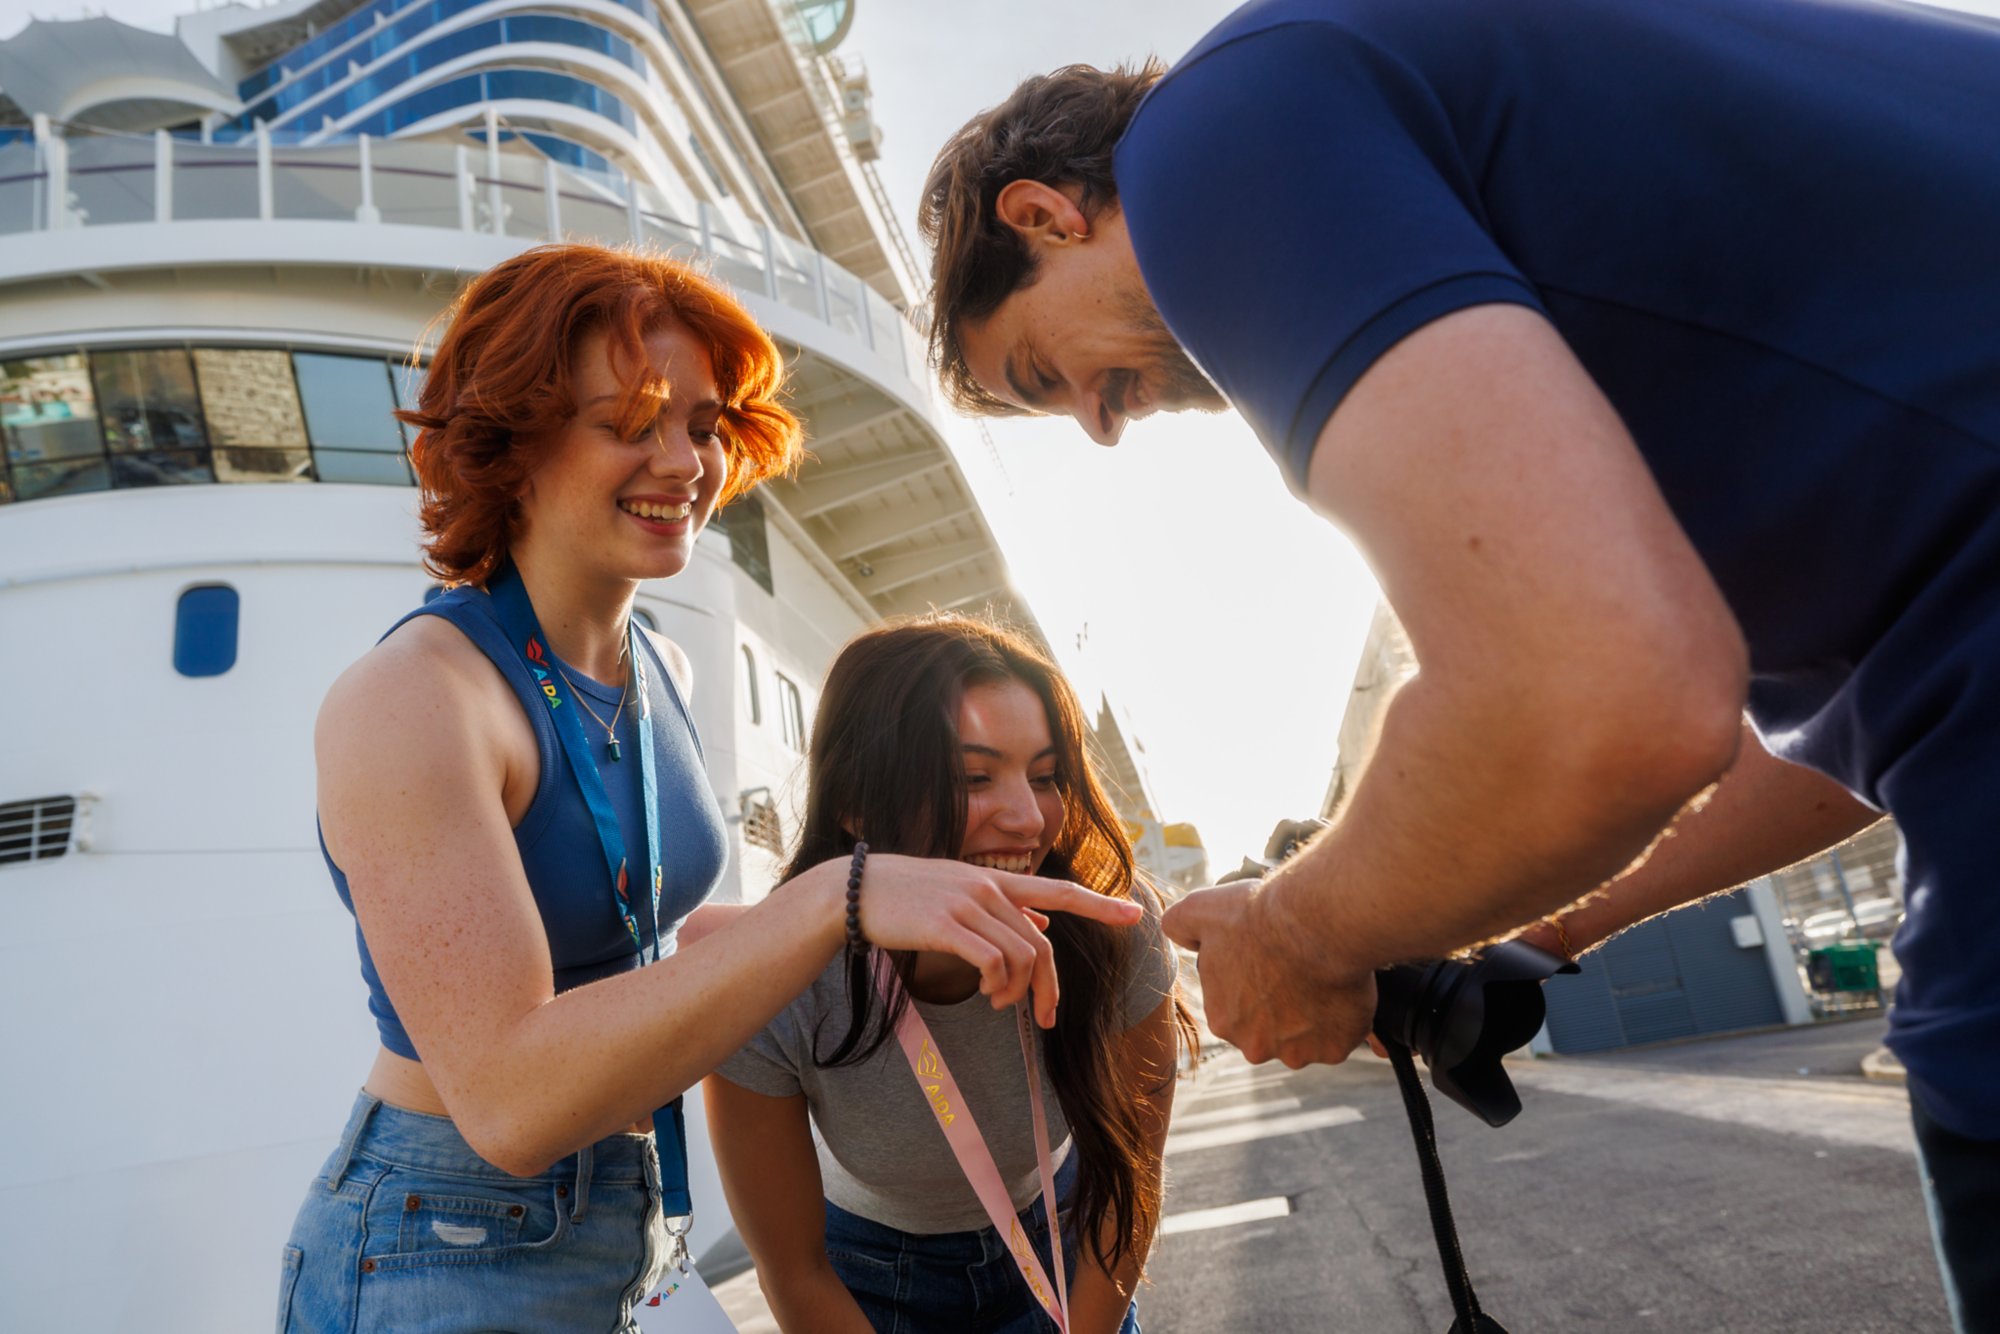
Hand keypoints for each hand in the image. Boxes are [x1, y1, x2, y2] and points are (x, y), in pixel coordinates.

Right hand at [835, 854, 1142, 1028]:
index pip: (1058, 891)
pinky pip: (994, 962)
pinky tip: (983, 993)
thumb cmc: (904, 899)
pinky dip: (996, 984)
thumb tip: (1040, 926)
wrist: (852, 892)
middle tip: (1046, 1018)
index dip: (1099, 904)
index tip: (1136, 915)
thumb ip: (1000, 909)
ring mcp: (968, 904)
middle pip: (1042, 945)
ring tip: (999, 1003)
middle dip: (1050, 988)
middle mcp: (987, 889)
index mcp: (993, 882)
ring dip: (1017, 991)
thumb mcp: (957, 895)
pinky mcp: (947, 925)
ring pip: (1022, 956)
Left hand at [1163, 879, 1375, 1067]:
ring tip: (1321, 976)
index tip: (1272, 960)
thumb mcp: (1203, 909)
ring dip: (1315, 1013)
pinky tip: (1342, 988)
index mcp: (1223, 1021)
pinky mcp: (1334, 1050)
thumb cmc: (1257, 914)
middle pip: (1273, 1029)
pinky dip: (1344, 1018)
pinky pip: (1341, 1037)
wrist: (1315, 921)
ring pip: (1308, 1035)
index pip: (1241, 1008)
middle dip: (1284, 1006)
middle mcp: (1256, 1047)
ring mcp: (1297, 1053)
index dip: (1259, 983)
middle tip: (1298, 968)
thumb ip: (1180, 925)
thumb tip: (1175, 933)